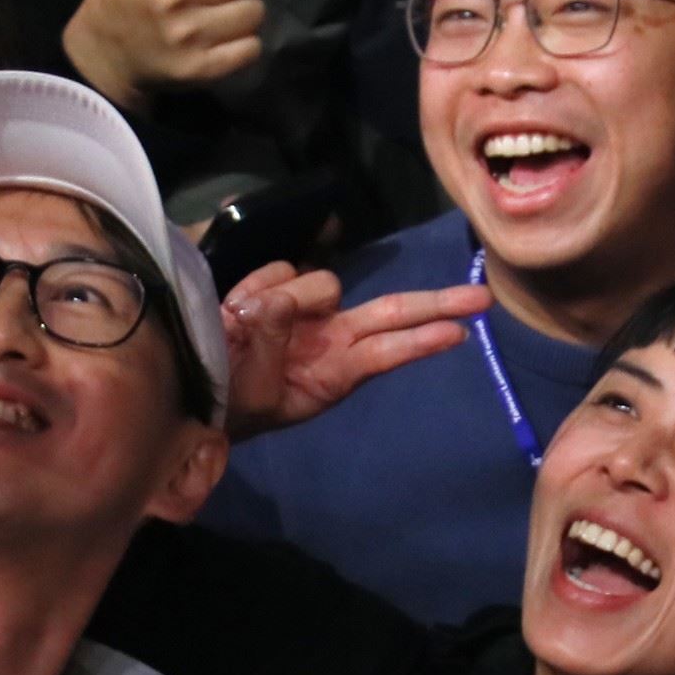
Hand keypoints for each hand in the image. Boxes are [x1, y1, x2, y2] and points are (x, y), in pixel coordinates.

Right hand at [215, 262, 489, 442]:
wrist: (194, 387)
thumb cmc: (233, 403)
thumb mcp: (255, 392)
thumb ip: (268, 342)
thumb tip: (279, 301)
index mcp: (335, 371)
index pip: (387, 351)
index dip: (421, 339)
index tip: (461, 332)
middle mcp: (333, 337)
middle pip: (391, 312)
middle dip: (436, 302)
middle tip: (481, 297)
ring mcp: (309, 312)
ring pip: (323, 283)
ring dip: (292, 299)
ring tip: (244, 327)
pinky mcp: (279, 288)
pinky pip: (280, 271)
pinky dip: (256, 287)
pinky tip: (233, 311)